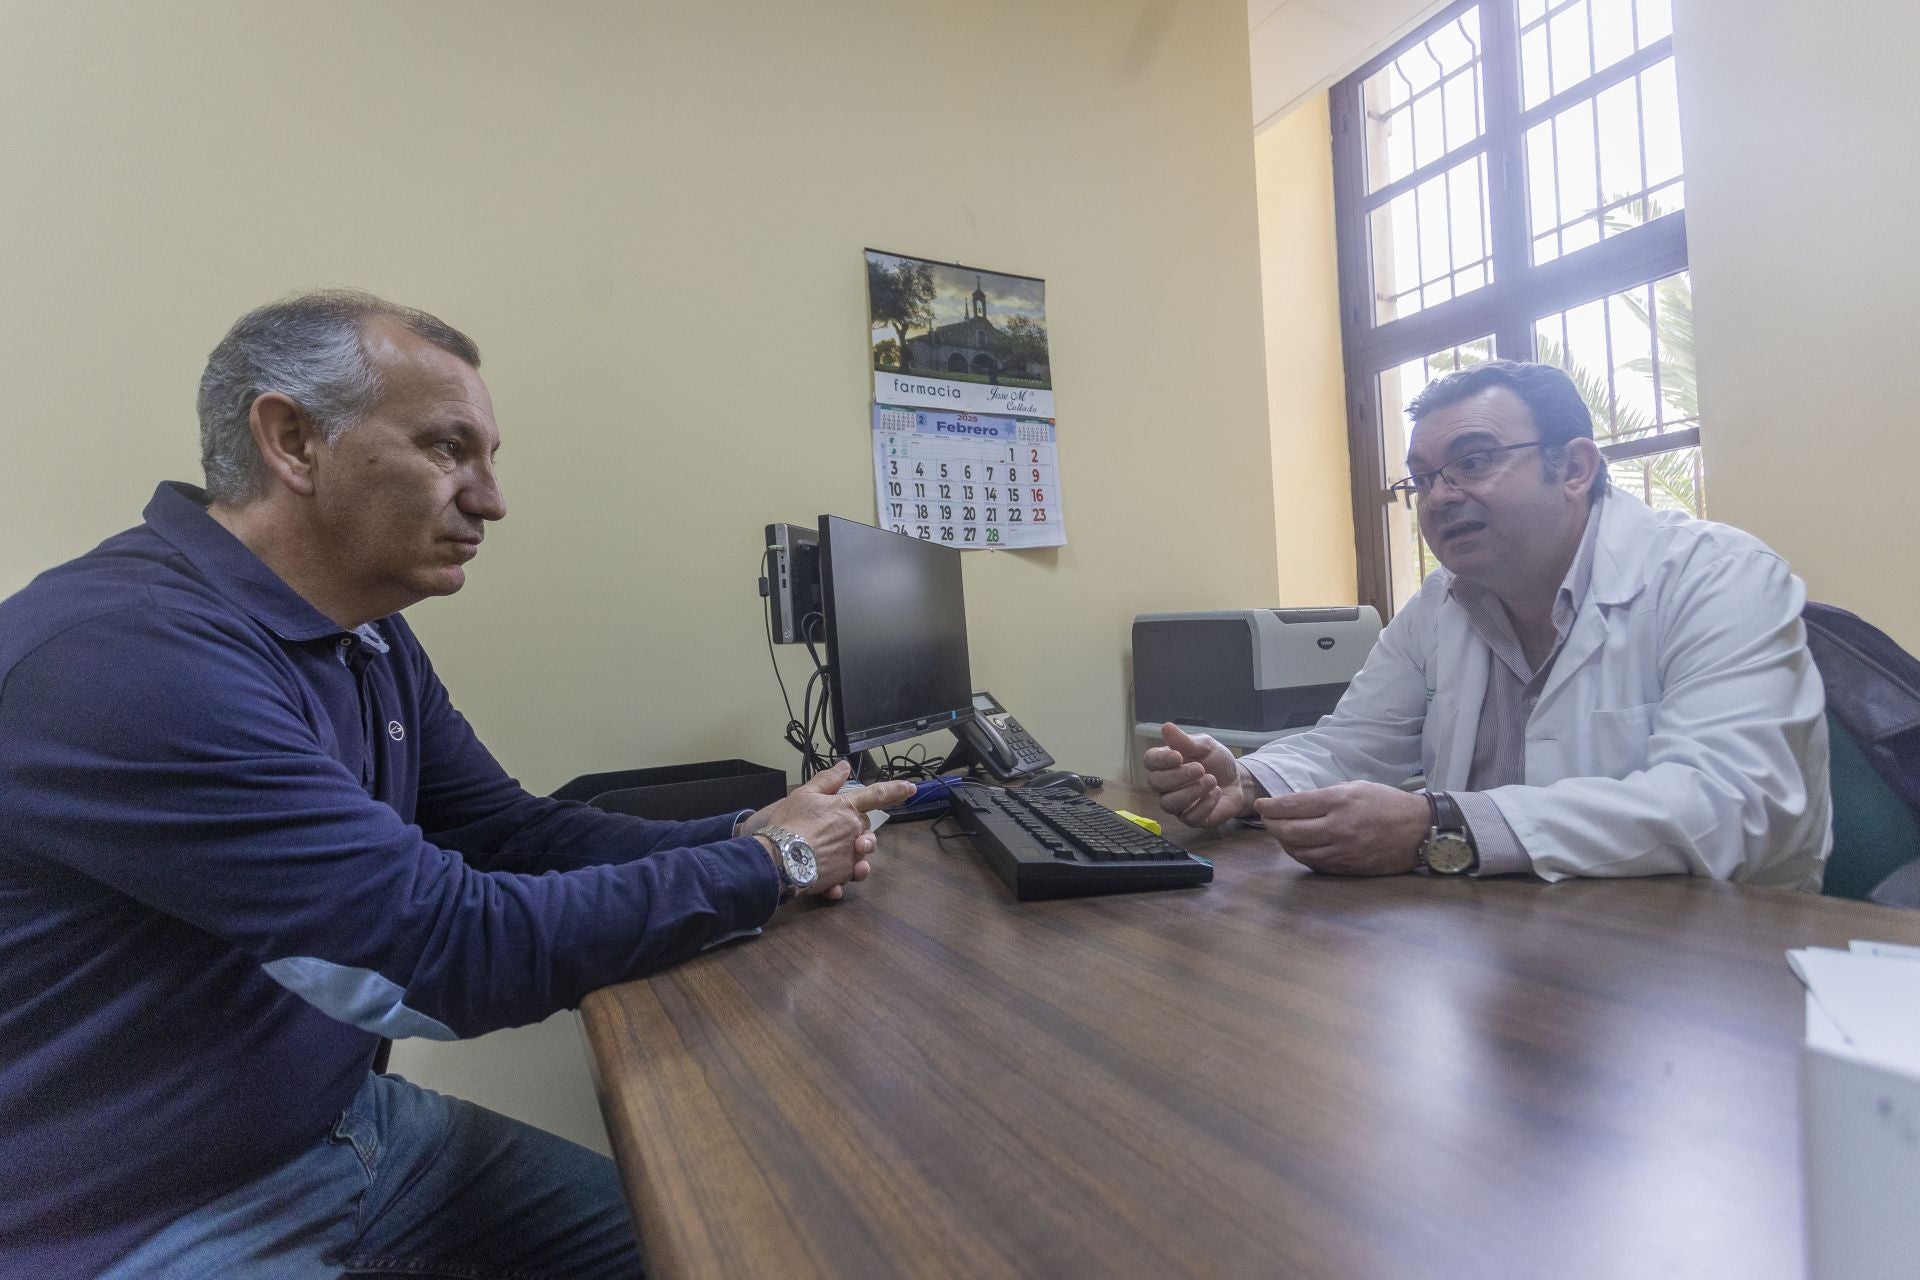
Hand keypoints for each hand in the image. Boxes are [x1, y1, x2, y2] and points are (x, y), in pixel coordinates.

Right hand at [745, 763, 915, 900]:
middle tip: (833, 831)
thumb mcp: (805, 794)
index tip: (911, 789)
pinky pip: (848, 877)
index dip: (895, 790)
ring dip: (855, 854)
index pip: (877, 795)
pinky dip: (841, 880)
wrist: (778, 857)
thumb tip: (844, 766)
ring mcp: (850, 855)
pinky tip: (832, 884)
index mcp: (847, 808)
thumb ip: (828, 780)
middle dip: (857, 830)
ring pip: (861, 854)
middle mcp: (854, 832)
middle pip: (866, 829)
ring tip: (838, 855)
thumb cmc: (789, 823)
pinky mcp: (842, 876)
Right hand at [1142, 722, 1256, 827]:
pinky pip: (1189, 817)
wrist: (1237, 780)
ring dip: (1191, 792)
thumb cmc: (1216, 761)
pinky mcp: (1191, 819)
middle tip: (1200, 768)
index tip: (1178, 756)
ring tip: (1211, 780)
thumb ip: (1185, 740)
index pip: (1150, 761)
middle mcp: (1165, 785)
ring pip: (1169, 804)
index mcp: (1165, 763)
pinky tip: (1216, 793)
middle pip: (1156, 783)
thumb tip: (1166, 727)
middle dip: (1178, 776)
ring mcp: (1177, 804)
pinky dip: (1204, 805)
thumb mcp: (1205, 745)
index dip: (1161, 760)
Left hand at [1252, 781, 1429, 875]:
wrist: (1421, 830)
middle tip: (1267, 820)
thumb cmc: (1388, 803)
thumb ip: (1325, 797)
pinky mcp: (1349, 868)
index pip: (1293, 806)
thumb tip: (1295, 805)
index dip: (1270, 807)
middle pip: (1289, 832)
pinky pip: (1316, 864)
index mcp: (1340, 801)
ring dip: (1284, 843)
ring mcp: (1344, 851)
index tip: (1261, 806)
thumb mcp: (1356, 787)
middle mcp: (1339, 827)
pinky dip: (1302, 855)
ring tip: (1281, 834)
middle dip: (1271, 826)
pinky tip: (1300, 847)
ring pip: (1298, 852)